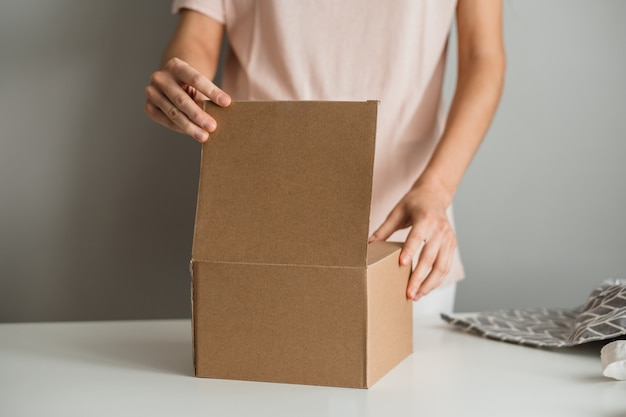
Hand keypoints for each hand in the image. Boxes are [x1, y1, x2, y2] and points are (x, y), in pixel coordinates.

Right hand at [145, 57, 230, 141]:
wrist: (173, 82)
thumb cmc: (191, 84)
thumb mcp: (198, 85)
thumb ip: (205, 97)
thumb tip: (215, 117)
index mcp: (175, 65)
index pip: (196, 79)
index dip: (212, 92)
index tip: (227, 103)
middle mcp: (160, 78)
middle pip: (181, 99)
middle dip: (198, 115)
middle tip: (213, 126)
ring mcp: (151, 92)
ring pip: (173, 113)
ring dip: (190, 126)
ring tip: (204, 136)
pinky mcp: (149, 107)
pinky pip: (167, 121)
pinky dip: (181, 128)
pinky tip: (193, 133)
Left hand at [369, 180, 456, 300]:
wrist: (435, 194)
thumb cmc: (414, 202)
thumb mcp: (397, 211)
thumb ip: (384, 229)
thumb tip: (369, 244)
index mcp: (425, 218)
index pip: (416, 237)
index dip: (409, 251)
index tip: (401, 264)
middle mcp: (439, 229)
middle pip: (430, 257)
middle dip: (419, 278)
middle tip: (409, 293)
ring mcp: (448, 238)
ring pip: (441, 266)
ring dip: (429, 284)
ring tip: (416, 296)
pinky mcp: (452, 245)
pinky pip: (446, 266)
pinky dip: (437, 280)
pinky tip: (425, 289)